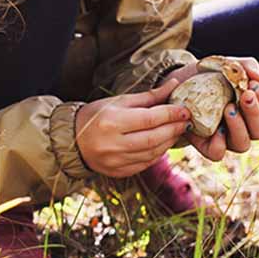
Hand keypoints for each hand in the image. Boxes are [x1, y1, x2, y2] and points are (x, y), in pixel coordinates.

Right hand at [75, 77, 190, 177]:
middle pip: (154, 138)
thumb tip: (173, 85)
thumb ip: (148, 97)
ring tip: (176, 131)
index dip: (170, 114)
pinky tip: (163, 143)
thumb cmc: (96, 116)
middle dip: (173, 129)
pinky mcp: (118, 172)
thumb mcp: (118, 101)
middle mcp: (113, 144)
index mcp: (112, 122)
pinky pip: (145, 164)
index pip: (149, 119)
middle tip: (186, 121)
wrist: (72, 140)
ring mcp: (115, 161)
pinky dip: (158, 153)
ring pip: (152, 154)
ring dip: (169, 142)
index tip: (185, 110)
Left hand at [164, 56, 258, 161]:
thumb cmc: (209, 75)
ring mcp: (226, 139)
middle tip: (244, 96)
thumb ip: (245, 67)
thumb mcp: (226, 65)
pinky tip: (216, 129)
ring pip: (242, 144)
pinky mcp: (206, 145)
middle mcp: (243, 129)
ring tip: (228, 108)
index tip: (252, 85)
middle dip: (254, 113)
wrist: (179, 83)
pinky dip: (218, 144)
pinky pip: (217, 153)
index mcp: (253, 112)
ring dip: (238, 127)